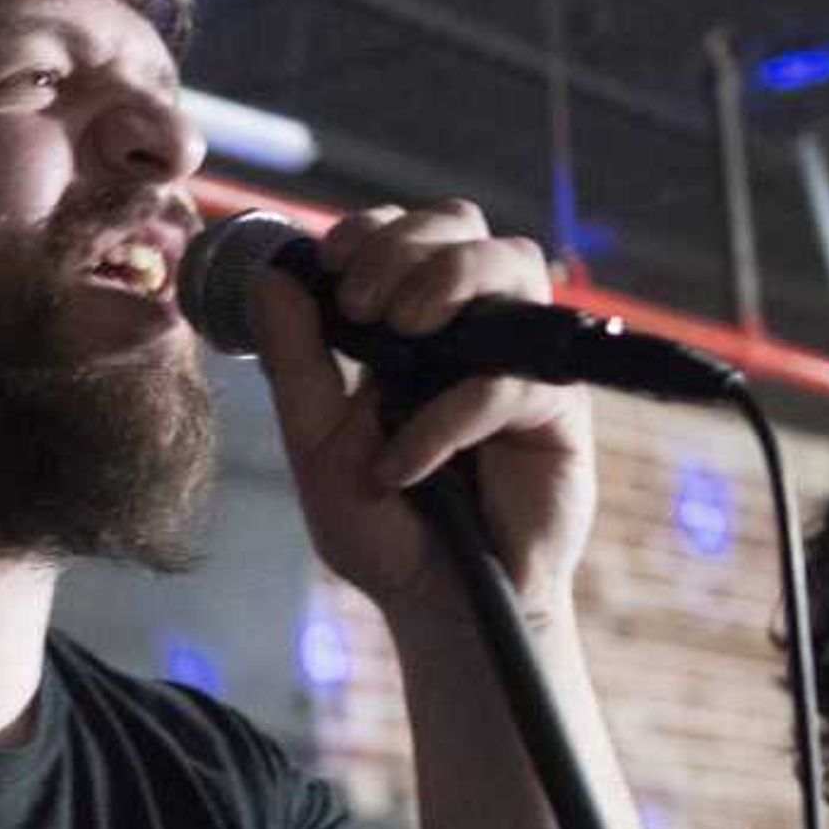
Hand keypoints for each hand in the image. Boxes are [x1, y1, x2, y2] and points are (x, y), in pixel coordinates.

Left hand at [240, 201, 594, 623]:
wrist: (439, 603)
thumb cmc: (383, 522)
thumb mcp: (317, 442)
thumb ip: (295, 361)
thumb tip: (272, 276)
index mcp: (414, 321)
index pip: (406, 233)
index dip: (371, 228)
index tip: (327, 258)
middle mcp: (473, 326)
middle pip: (463, 224)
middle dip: (405, 243)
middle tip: (362, 301)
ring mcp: (520, 360)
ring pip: (515, 264)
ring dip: (450, 276)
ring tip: (400, 328)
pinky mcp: (557, 412)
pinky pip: (509, 384)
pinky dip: (446, 417)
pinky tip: (402, 464)